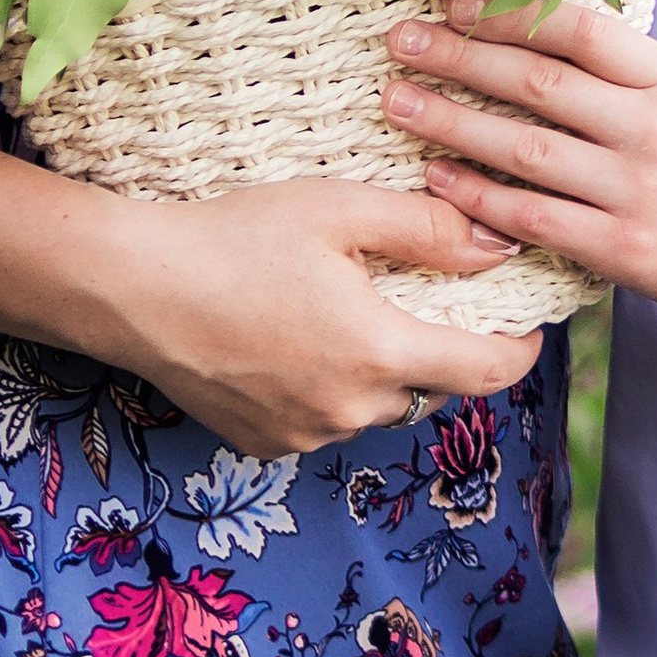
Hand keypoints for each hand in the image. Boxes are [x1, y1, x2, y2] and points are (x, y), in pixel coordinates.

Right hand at [0, 130, 536, 456]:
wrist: (131, 288)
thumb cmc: (234, 236)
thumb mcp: (339, 211)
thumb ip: (430, 229)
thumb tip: (501, 245)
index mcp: (381, 353)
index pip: (491, 371)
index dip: (520, 346)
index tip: (526, 320)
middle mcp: (352, 409)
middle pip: (433, 386)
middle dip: (442, 347)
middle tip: (427, 295)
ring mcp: (305, 436)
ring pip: (378, 405)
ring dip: (382, 367)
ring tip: (350, 310)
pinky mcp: (265, 445)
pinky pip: (325, 420)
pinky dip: (330, 387)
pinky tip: (297, 340)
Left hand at [383, 0, 656, 345]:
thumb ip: (622, 70)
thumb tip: (534, 29)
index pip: (574, 26)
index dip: (506, 9)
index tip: (451, 0)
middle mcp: (651, 127)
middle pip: (536, 79)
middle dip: (456, 55)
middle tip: (398, 39)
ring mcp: (637, 189)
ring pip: (524, 147)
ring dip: (451, 122)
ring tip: (397, 100)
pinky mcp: (627, 250)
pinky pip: (534, 218)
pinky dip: (479, 197)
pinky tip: (437, 179)